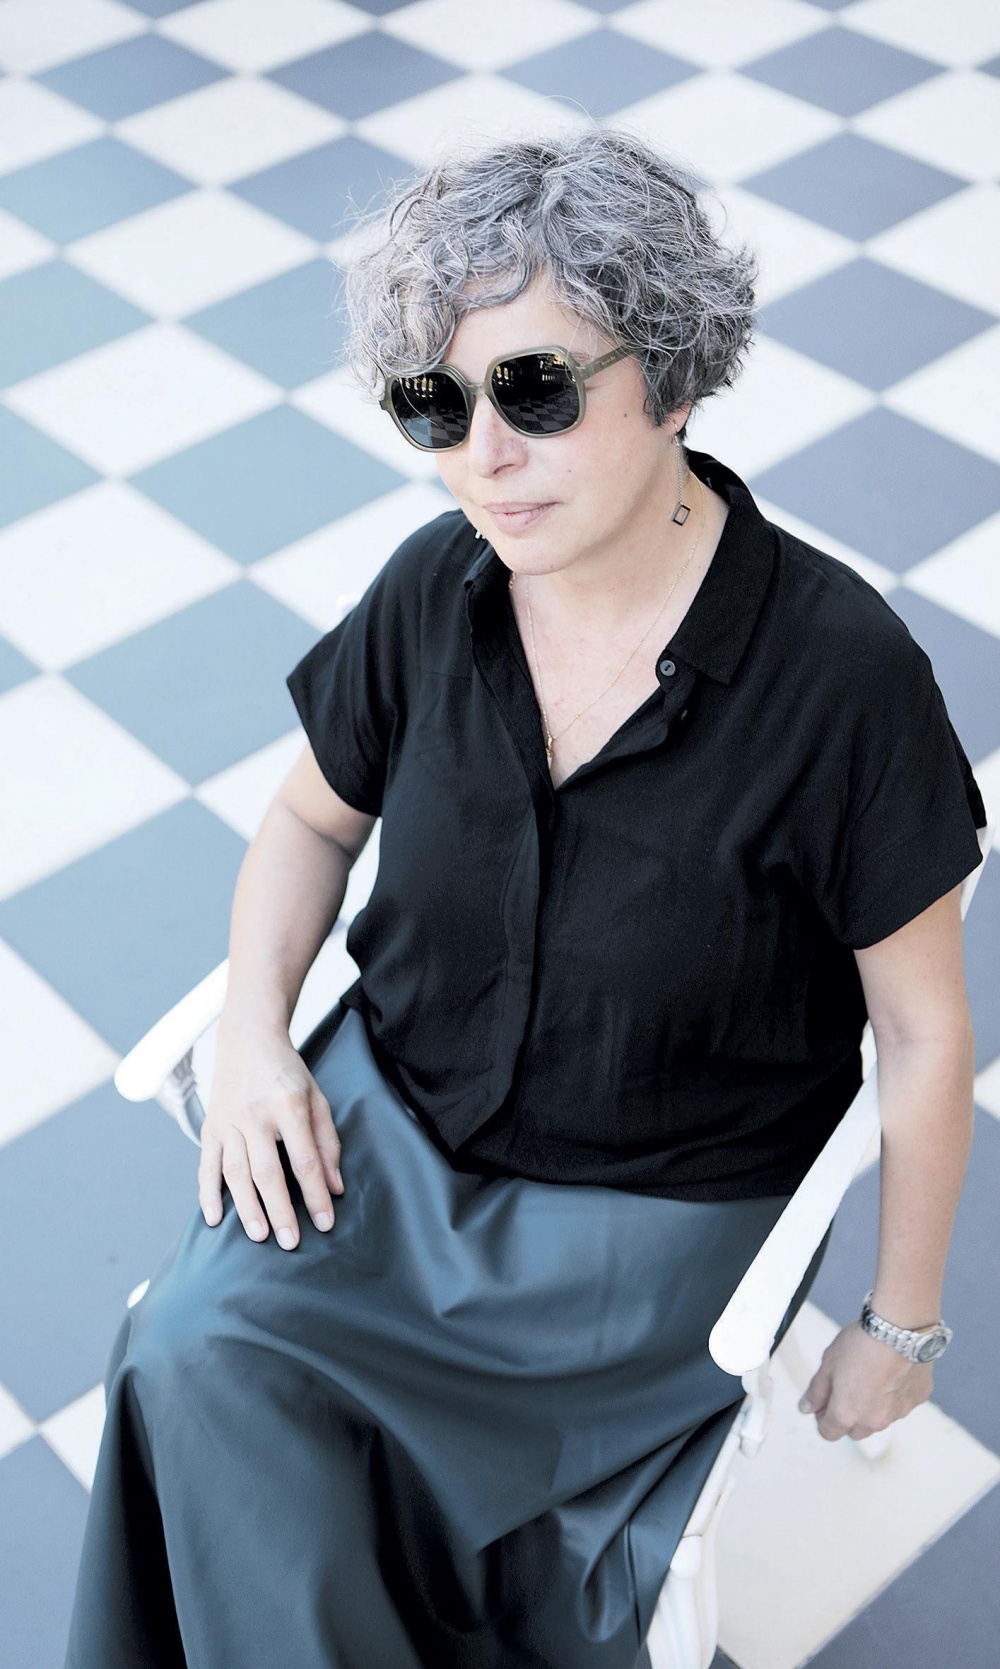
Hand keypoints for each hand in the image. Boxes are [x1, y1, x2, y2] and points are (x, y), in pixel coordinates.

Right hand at [198, 1019, 343, 1249]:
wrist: (247, 1040)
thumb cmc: (287, 1072)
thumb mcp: (317, 1098)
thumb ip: (327, 1142)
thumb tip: (335, 1186)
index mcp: (288, 1106)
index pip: (305, 1160)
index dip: (316, 1194)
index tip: (326, 1222)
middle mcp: (255, 1115)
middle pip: (268, 1172)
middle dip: (280, 1210)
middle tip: (290, 1242)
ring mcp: (228, 1121)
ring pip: (236, 1173)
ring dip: (247, 1208)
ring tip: (259, 1236)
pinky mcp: (210, 1127)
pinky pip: (206, 1165)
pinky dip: (207, 1194)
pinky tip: (214, 1218)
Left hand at [798, 1322, 933, 1440]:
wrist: (898, 1330)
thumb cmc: (862, 1344)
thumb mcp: (827, 1364)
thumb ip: (816, 1391)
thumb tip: (807, 1407)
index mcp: (847, 1415)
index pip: (829, 1433)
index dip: (822, 1418)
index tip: (823, 1405)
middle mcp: (873, 1422)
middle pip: (854, 1430)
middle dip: (847, 1415)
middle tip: (845, 1388)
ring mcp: (898, 1413)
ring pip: (879, 1419)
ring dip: (872, 1407)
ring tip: (869, 1375)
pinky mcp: (916, 1400)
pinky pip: (900, 1404)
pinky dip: (894, 1395)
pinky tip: (890, 1372)